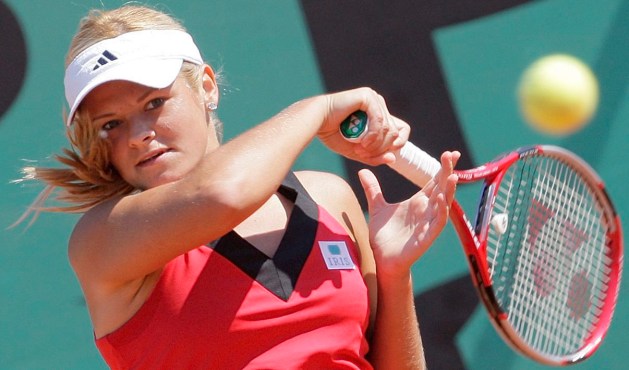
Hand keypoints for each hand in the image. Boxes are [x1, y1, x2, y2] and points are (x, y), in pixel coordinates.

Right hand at [316, 88, 409, 165]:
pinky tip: (362, 142)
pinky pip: (379, 120)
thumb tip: (393, 158)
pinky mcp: (368, 96)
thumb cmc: (332, 134)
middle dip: (380, 148)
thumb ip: (374, 156)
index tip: (383, 154)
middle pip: (394, 132)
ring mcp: (374, 99)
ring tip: (360, 149)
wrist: (315, 121)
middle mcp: (379, 105)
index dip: (397, 145)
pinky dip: (373, 135)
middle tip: (363, 153)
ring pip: (388, 128)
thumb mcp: (356, 151)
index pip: (402, 130)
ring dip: (375, 144)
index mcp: (378, 114)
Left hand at [359, 151, 459, 281]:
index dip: (443, 168)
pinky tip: (441, 201)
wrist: (382, 259)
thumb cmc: (383, 236)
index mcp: (418, 202)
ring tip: (452, 177)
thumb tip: (362, 170)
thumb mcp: (377, 208)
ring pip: (443, 205)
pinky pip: (437, 223)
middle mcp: (426, 211)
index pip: (434, 181)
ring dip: (449, 191)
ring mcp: (428, 224)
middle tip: (452, 155)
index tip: (450, 153)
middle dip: (447, 172)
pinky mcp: (427, 237)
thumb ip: (372, 189)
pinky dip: (441, 212)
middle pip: (441, 188)